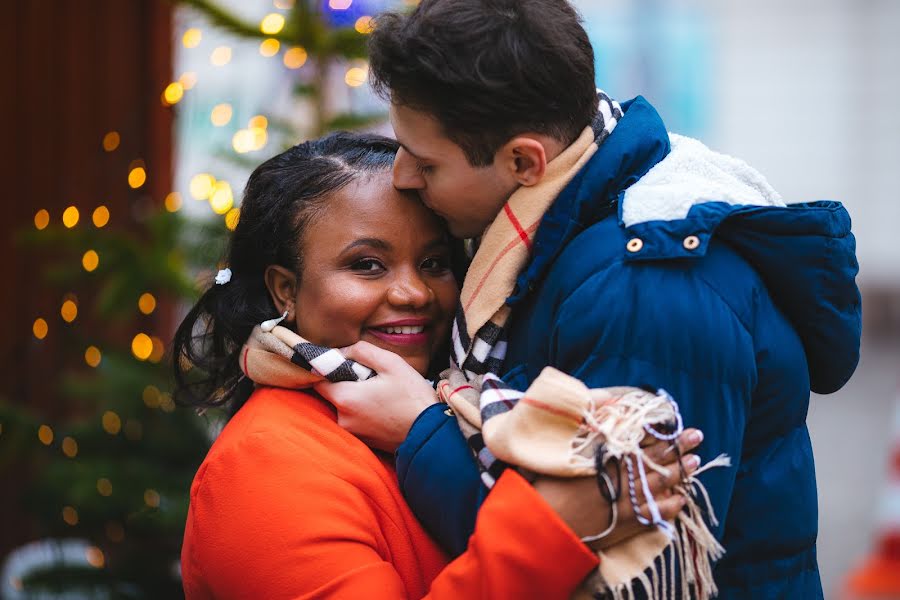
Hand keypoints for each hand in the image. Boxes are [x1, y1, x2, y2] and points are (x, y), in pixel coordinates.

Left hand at [313, 341, 437, 452]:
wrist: (432, 434)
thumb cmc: (413, 397)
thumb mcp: (391, 363)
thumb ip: (361, 351)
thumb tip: (342, 352)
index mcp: (345, 397)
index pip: (317, 379)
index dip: (327, 367)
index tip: (343, 362)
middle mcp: (342, 418)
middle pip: (331, 393)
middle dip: (345, 382)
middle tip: (371, 377)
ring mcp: (352, 433)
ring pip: (344, 406)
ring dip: (355, 397)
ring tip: (381, 394)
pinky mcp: (362, 442)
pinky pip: (354, 419)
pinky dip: (363, 411)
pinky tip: (384, 408)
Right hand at [532, 428, 703, 549]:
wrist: (552, 525)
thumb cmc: (553, 488)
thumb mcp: (569, 455)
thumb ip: (590, 435)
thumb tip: (607, 415)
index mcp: (611, 457)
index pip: (642, 441)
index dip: (661, 432)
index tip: (675, 423)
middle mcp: (626, 476)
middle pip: (658, 458)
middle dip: (679, 446)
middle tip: (697, 435)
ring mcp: (632, 500)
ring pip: (664, 482)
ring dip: (681, 471)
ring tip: (695, 461)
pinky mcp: (633, 522)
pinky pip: (660, 511)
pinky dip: (673, 504)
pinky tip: (681, 498)